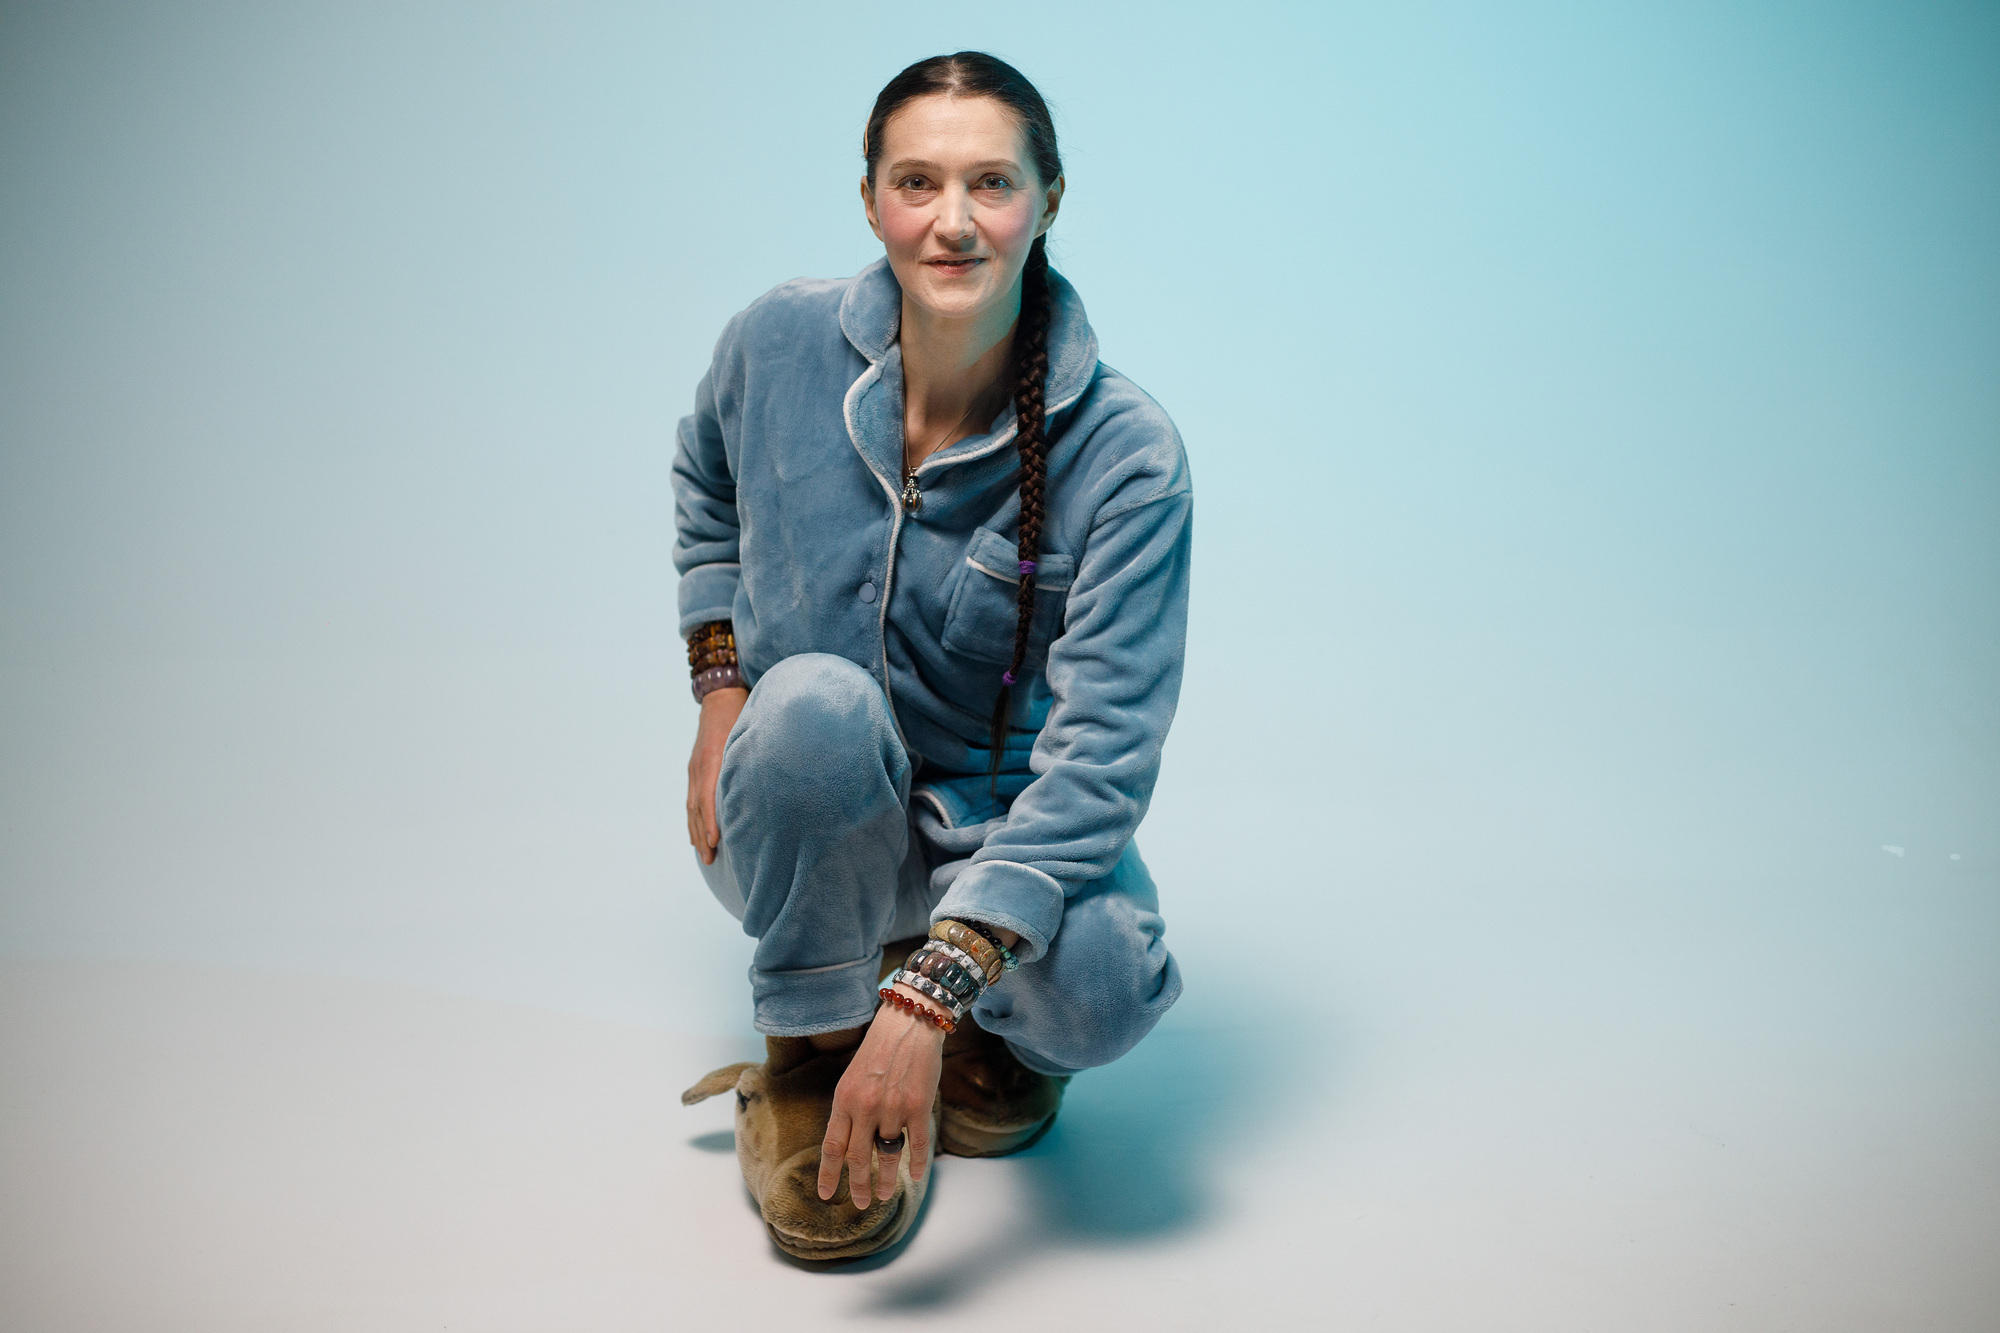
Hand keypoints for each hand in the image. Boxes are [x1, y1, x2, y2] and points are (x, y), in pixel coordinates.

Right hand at [686, 686, 747, 864]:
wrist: (720, 697)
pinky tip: (696, 834)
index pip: (708, 795)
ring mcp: (694, 768)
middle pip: (697, 806)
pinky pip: (691, 799)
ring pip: (692, 806)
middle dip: (702, 834)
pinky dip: (693, 818)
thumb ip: (753, 757)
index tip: (714, 840)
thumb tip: (768, 783)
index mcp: (712, 758)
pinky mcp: (694, 769)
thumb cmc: (741, 714)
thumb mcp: (748, 732)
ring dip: (696, 831)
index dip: (710, 819)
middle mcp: (699, 766)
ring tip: (704, 854)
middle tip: (710, 859)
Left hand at [816, 988, 946, 1208]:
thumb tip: (846, 1145)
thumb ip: (849, 1109)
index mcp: (844, 1099)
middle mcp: (865, 1107)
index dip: (828, 1174)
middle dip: (857, 1186)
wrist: (909, 1021)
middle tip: (860, 1203)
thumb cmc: (879, 1049)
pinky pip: (916, 1144)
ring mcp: (893, 1108)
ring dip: (885, 1180)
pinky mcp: (919, 1106)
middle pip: (858, 1159)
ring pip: (887, 1155)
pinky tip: (914, 1176)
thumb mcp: (852, 1078)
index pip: (832, 1147)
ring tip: (883, 1195)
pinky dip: (915, 1164)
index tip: (825, 1194)